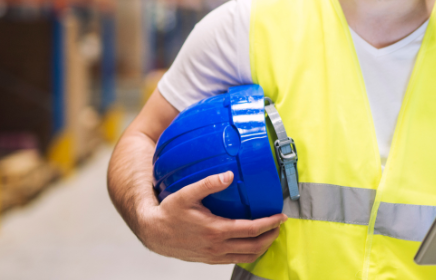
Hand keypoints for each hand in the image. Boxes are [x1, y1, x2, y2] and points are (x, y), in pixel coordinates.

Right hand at [137, 171, 286, 263]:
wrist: (154, 233)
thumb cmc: (169, 212)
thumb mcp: (187, 194)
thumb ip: (209, 183)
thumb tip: (229, 175)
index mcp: (216, 230)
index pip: (252, 230)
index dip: (270, 224)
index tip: (281, 217)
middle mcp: (217, 246)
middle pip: (254, 246)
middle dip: (271, 236)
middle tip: (280, 225)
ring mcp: (214, 255)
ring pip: (247, 257)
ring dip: (263, 247)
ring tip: (270, 235)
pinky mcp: (210, 259)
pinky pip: (236, 260)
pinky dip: (249, 253)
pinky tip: (251, 243)